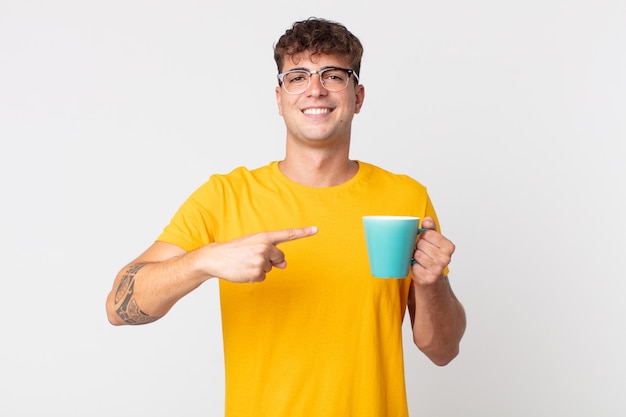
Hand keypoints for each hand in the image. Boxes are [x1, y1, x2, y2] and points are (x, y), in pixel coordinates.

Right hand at [202, 226, 317, 282]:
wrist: (215, 257)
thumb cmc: (236, 250)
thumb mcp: (253, 245)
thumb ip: (271, 251)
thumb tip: (284, 265)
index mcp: (264, 237)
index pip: (287, 234)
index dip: (303, 232)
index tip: (316, 229)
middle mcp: (264, 247)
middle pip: (279, 258)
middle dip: (270, 260)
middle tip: (252, 257)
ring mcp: (261, 261)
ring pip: (270, 269)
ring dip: (260, 268)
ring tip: (245, 262)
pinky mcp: (256, 273)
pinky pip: (262, 277)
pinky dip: (254, 276)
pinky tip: (244, 270)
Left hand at [411, 217, 454, 285]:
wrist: (432, 280)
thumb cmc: (431, 257)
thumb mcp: (433, 241)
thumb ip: (430, 229)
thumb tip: (427, 220)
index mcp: (449, 246)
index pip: (427, 233)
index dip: (422, 237)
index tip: (425, 242)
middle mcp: (446, 258)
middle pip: (421, 244)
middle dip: (417, 247)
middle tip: (421, 252)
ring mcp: (438, 269)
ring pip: (417, 254)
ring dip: (415, 256)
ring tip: (420, 260)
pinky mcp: (428, 278)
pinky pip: (414, 266)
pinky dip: (413, 266)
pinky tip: (418, 268)